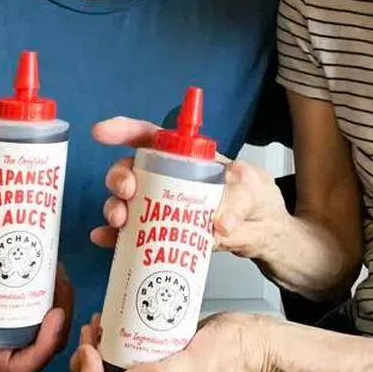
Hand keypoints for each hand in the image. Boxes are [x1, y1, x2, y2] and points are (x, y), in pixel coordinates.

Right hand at [0, 251, 73, 371]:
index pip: (18, 368)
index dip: (44, 347)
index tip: (55, 313)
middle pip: (37, 352)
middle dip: (58, 323)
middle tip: (61, 285)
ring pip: (40, 334)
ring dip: (57, 307)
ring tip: (58, 274)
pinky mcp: (5, 319)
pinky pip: (34, 317)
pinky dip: (47, 298)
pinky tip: (49, 271)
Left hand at [71, 312, 270, 371]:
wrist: (250, 339)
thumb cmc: (233, 354)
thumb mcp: (198, 363)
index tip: (89, 351)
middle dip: (88, 363)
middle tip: (89, 334)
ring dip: (96, 353)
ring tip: (96, 328)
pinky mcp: (154, 362)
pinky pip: (124, 359)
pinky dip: (111, 345)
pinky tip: (110, 325)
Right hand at [89, 118, 289, 260]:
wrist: (270, 239)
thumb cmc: (260, 205)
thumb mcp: (256, 195)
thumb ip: (239, 203)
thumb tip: (220, 223)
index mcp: (191, 160)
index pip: (154, 137)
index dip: (125, 130)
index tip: (102, 132)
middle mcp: (171, 180)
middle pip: (133, 169)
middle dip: (120, 176)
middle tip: (127, 191)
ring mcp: (163, 208)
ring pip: (128, 201)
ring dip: (116, 207)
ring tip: (119, 221)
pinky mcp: (161, 235)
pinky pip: (133, 235)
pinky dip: (116, 238)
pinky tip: (106, 242)